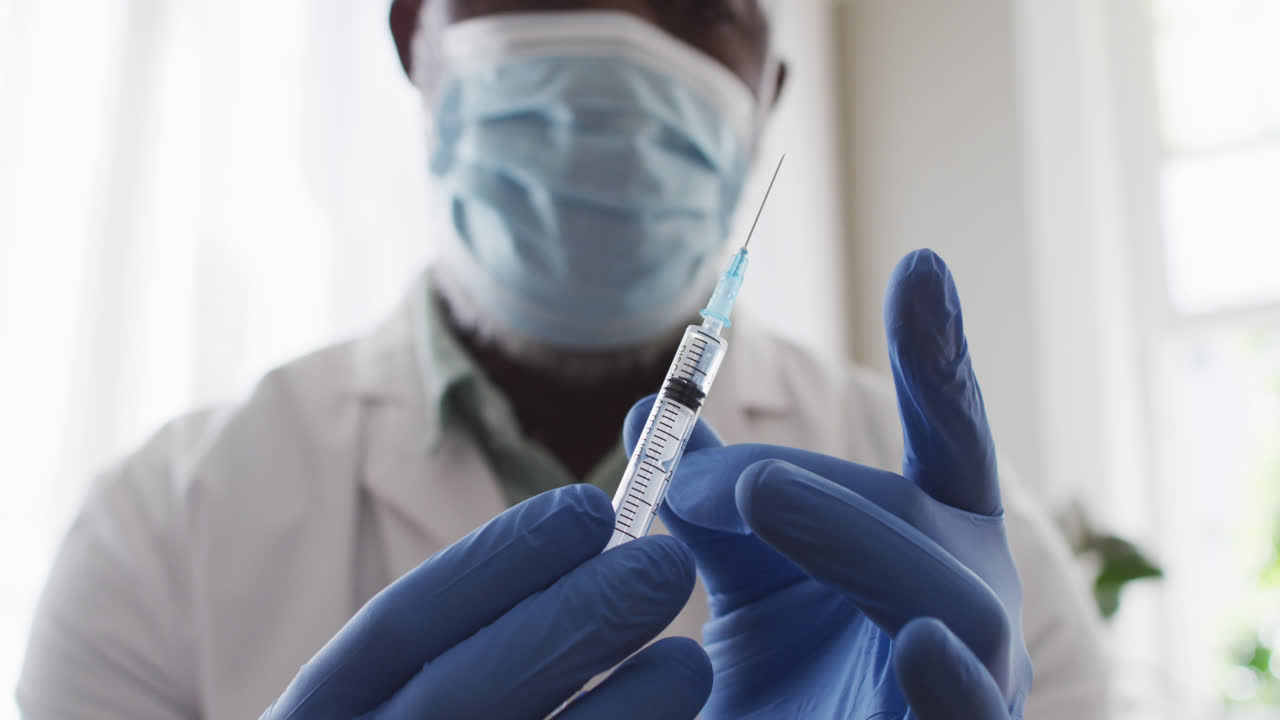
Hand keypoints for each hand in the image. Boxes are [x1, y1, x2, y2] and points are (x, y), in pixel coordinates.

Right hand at [262, 485, 710, 719]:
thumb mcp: (395, 704)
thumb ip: (459, 650)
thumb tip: (574, 541)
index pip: (397, 629)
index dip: (497, 561)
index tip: (589, 509)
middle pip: (459, 695)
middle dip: (571, 622)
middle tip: (666, 564)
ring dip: (617, 714)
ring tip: (692, 658)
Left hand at [625, 249, 1031, 718]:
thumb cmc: (789, 678)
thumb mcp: (745, 573)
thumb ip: (710, 497)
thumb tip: (644, 412)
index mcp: (933, 540)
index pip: (949, 439)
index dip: (938, 356)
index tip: (920, 261)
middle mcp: (969, 600)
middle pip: (928, 517)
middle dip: (834, 490)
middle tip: (738, 477)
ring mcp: (975, 677)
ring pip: (952, 602)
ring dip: (856, 545)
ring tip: (764, 501)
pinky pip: (967, 713)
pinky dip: (950, 684)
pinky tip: (920, 644)